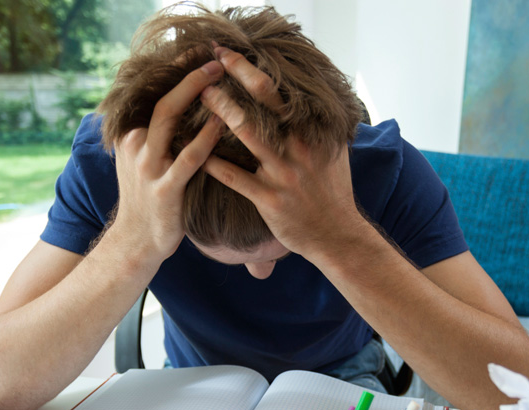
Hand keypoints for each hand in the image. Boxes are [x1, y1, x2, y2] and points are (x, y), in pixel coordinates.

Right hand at [112, 60, 225, 260]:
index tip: (196, 54)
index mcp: (130, 136)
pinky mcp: (165, 189)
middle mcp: (135, 146)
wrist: (136, 242)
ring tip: (219, 78)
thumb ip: (156, 136)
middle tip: (214, 61)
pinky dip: (205, 138)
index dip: (175, 73)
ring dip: (195, 95)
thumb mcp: (143, 162)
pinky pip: (188, 158)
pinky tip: (220, 124)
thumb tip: (180, 109)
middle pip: (162, 100)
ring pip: (169, 119)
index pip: (153, 96)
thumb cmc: (149, 199)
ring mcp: (148, 167)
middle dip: (189, 77)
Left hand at [200, 47, 369, 258]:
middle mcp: (298, 147)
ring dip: (219, 110)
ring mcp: (283, 173)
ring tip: (199, 95)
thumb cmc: (333, 191)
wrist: (337, 235)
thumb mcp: (334, 151)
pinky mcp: (269, 199)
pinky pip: (233, 176)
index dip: (250, 69)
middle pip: (263, 101)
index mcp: (312, 132)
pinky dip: (211, 162)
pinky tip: (191, 150)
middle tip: (208, 62)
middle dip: (234, 77)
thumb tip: (316, 98)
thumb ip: (322, 125)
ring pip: (246, 133)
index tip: (228, 54)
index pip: (280, 91)